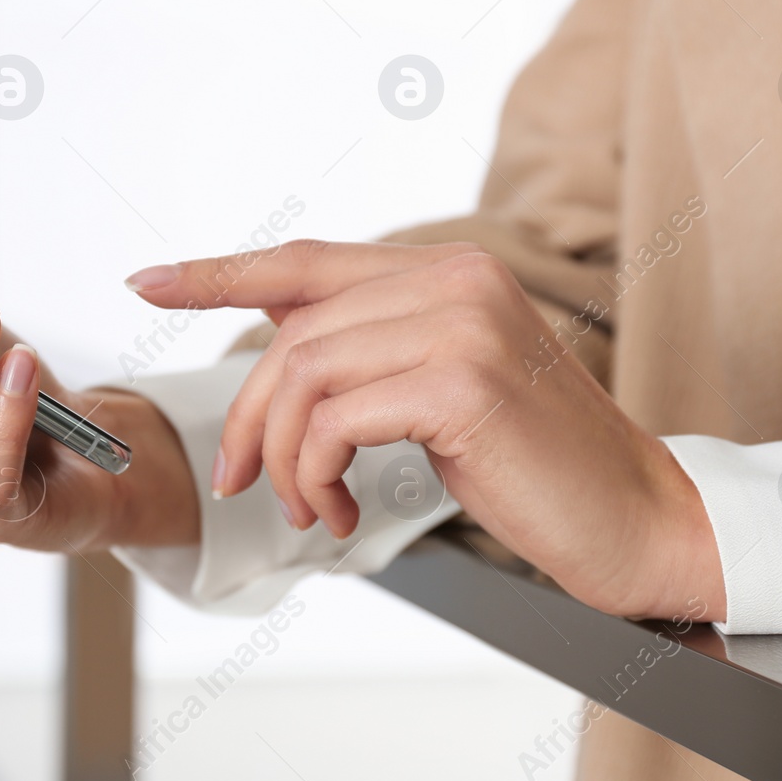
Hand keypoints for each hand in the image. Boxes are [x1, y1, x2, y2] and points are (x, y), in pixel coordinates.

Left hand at [126, 240, 723, 620]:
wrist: (633, 519)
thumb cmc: (533, 464)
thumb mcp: (441, 389)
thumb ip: (370, 352)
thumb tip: (276, 348)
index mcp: (447, 272)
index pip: (306, 261)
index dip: (218, 271)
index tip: (148, 282)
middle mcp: (455, 279)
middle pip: (292, 333)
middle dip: (247, 416)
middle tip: (240, 480)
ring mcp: (462, 324)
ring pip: (302, 374)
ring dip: (281, 455)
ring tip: (307, 505)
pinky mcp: (463, 382)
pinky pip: (334, 420)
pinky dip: (314, 473)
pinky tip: (338, 510)